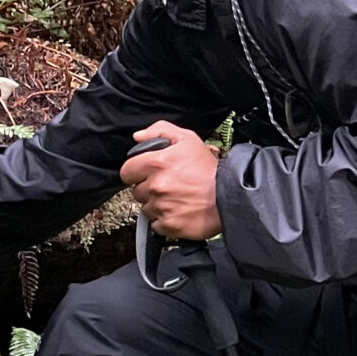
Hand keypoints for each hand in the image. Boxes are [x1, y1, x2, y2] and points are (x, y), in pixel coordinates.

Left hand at [121, 121, 221, 241]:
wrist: (230, 195)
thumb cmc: (210, 168)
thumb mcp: (188, 139)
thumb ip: (160, 131)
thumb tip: (138, 137)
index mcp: (157, 162)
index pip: (126, 171)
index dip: (136, 171)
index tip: (146, 173)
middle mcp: (156, 185)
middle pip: (137, 191)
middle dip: (149, 188)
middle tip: (168, 185)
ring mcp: (161, 207)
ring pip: (146, 208)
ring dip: (157, 204)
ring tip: (176, 198)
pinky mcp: (169, 225)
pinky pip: (156, 224)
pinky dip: (164, 220)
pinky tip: (178, 211)